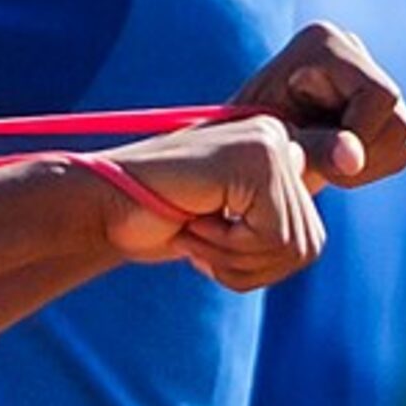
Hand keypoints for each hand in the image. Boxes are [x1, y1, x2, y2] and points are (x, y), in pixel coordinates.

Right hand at [88, 117, 336, 290]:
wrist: (96, 205)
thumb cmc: (150, 220)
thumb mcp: (221, 228)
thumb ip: (267, 226)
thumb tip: (308, 245)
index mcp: (275, 152)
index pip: (307, 241)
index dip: (257, 264)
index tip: (209, 242)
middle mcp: (278, 138)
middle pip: (309, 246)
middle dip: (247, 266)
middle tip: (197, 244)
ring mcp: (268, 145)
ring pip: (293, 246)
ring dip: (233, 259)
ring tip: (193, 233)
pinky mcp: (254, 161)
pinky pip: (272, 237)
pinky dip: (227, 250)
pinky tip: (192, 224)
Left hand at [228, 20, 405, 186]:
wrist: (239, 149)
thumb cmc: (242, 141)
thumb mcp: (269, 143)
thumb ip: (310, 147)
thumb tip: (354, 158)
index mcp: (321, 42)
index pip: (378, 96)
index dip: (358, 137)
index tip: (321, 163)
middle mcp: (352, 48)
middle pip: (397, 119)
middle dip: (360, 157)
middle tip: (319, 170)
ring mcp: (371, 76)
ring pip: (403, 137)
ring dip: (365, 166)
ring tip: (320, 166)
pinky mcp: (381, 107)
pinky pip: (403, 149)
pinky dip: (372, 168)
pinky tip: (333, 165)